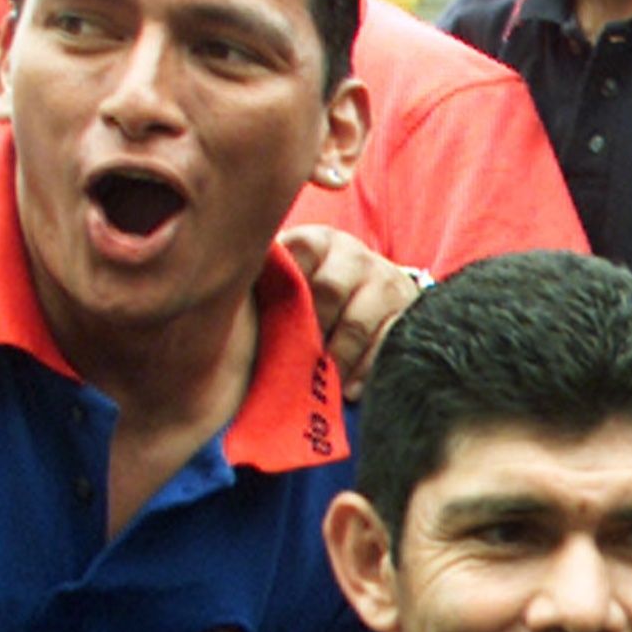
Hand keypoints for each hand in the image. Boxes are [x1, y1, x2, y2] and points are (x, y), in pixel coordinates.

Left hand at [279, 225, 423, 400]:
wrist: (376, 296)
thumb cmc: (316, 294)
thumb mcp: (292, 277)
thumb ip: (265, 280)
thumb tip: (221, 291)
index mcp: (320, 242)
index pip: (301, 251)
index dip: (286, 284)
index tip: (272, 316)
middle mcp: (356, 256)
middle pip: (329, 291)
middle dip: (309, 331)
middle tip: (292, 359)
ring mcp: (386, 283)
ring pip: (358, 323)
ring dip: (336, 358)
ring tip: (321, 382)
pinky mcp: (410, 313)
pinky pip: (387, 345)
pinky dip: (365, 372)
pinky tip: (349, 390)